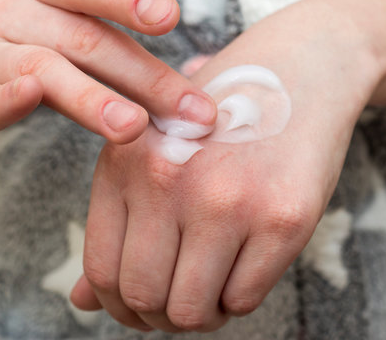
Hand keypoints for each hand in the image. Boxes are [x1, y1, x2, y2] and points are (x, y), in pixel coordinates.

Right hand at [0, 0, 215, 145]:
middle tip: (189, 111)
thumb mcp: (73, 41)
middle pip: (85, 41)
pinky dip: (5, 101)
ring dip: (91, 98)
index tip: (168, 15)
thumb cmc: (31, 50)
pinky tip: (28, 97)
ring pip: (42, 70)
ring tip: (132, 126)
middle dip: (143, 79)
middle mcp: (13, 14)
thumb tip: (190, 102)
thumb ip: (124, 63)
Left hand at [72, 0, 383, 331]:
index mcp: (125, 162)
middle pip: (144, 298)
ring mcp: (227, 199)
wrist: (300, 70)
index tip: (141, 307)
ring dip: (202, 313)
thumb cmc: (221, 117)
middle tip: (181, 303)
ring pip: (193, 311)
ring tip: (214, 287)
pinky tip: (245, 266)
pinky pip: (244, 300)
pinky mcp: (282, 218)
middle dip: (160, 317)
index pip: (102, 270)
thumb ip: (119, 225)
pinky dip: (239, 297)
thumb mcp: (156, 152)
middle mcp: (168, 180)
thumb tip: (84, 301)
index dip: (118, 306)